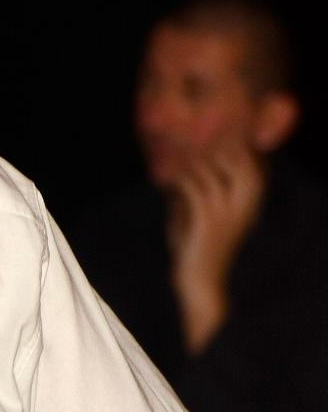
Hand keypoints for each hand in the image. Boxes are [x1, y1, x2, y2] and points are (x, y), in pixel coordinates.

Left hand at [166, 144, 263, 351]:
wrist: (199, 281)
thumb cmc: (196, 248)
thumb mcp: (194, 214)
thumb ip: (191, 191)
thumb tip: (174, 167)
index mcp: (248, 200)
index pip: (249, 161)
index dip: (230, 142)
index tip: (204, 130)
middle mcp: (244, 202)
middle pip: (236, 158)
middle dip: (213, 143)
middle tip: (187, 134)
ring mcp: (227, 209)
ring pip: (209, 169)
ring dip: (187, 159)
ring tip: (169, 151)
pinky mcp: (207, 218)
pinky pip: (191, 186)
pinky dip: (175, 177)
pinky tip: (162, 175)